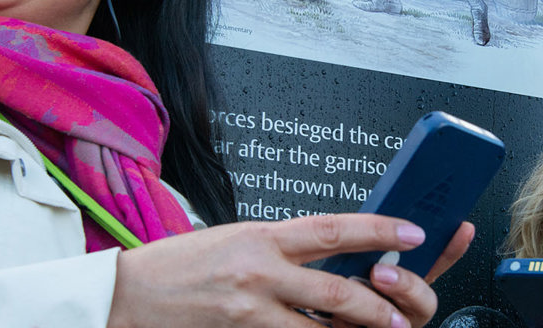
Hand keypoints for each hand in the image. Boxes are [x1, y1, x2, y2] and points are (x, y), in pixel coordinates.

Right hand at [107, 214, 467, 327]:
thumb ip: (283, 249)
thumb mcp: (238, 239)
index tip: (414, 233)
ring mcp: (249, 307)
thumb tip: (331, 255)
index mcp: (264, 235)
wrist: (128, 294)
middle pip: (337, 291)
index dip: (380, 231)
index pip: (334, 229)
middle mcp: (260, 268)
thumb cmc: (183, 263)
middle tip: (405, 314)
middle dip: (380, 306)